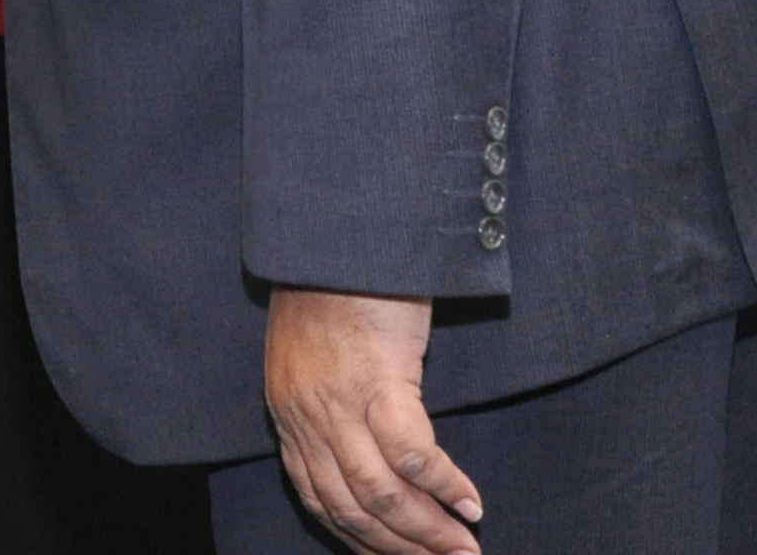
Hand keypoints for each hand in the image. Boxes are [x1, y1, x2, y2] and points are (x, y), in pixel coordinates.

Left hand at [266, 289, 482, 554]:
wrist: (339, 233)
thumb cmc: (335, 285)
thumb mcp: (313, 351)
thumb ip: (325, 399)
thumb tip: (363, 446)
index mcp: (287, 412)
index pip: (316, 499)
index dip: (360, 539)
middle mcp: (305, 416)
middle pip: (351, 509)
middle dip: (400, 548)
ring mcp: (338, 401)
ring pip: (382, 494)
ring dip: (427, 531)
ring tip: (464, 548)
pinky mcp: (377, 378)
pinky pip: (411, 454)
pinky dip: (443, 485)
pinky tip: (470, 502)